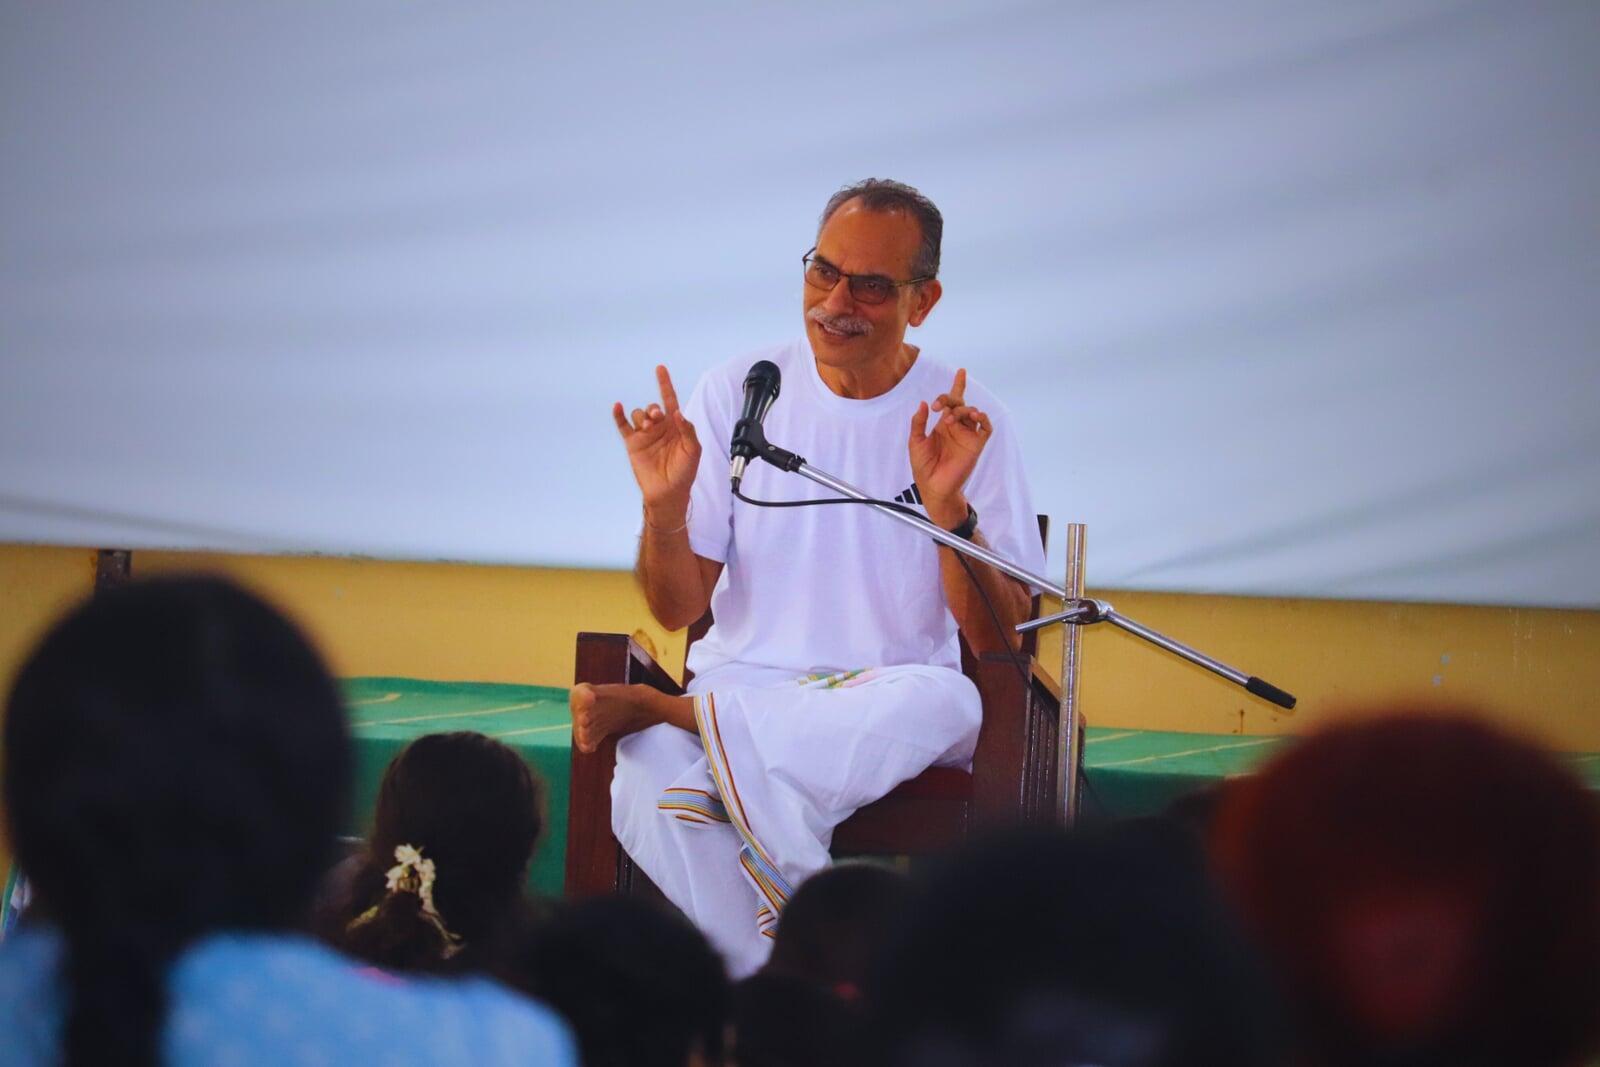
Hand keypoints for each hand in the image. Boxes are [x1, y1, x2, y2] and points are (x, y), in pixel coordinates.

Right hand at [613, 365, 700, 521]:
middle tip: (656, 418)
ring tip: (647, 426)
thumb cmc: (684, 472)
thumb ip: (687, 430)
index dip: (665, 384)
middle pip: (652, 407)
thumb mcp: (693, 450)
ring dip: (641, 416)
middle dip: (653, 409)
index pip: (669, 400)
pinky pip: (623, 426)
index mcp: (675, 426)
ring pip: (638, 415)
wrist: (668, 492)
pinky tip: (618, 407)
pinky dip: (619, 415)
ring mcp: (644, 435)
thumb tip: (677, 412)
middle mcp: (659, 428)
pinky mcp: (632, 444)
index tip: (660, 368)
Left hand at [908, 368, 990, 527]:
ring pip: (973, 413)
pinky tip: (976, 416)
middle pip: (960, 404)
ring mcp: (967, 436)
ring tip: (951, 418)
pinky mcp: (976, 445)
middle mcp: (957, 428)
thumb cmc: (923, 466)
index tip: (961, 372)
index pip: (952, 401)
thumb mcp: (915, 441)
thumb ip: (918, 422)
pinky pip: (986, 428)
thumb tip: (923, 403)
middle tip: (939, 406)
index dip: (958, 386)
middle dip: (951, 399)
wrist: (933, 487)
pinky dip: (984, 419)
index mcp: (943, 425)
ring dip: (964, 410)